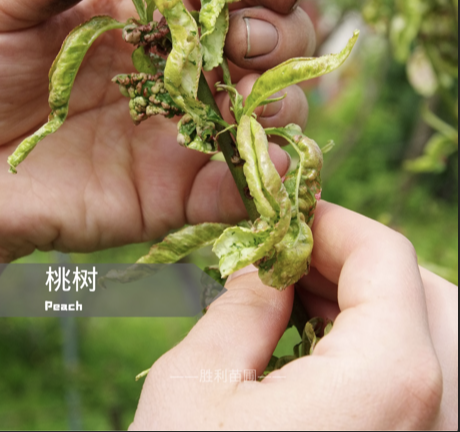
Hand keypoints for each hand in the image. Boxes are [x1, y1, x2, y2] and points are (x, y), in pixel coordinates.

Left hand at [0, 0, 315, 261]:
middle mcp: (182, 58)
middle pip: (273, 34)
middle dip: (281, 32)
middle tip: (243, 40)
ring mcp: (185, 123)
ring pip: (273, 105)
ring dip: (284, 97)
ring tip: (253, 97)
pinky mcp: (175, 191)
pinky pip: (241, 186)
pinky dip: (268, 172)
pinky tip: (271, 156)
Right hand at [132, 200, 455, 429]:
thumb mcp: (197, 382)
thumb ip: (242, 304)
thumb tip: (266, 263)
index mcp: (391, 378)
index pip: (388, 256)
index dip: (327, 223)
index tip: (275, 221)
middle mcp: (444, 418)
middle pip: (435, 301)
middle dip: (364, 269)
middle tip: (288, 266)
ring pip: (445, 354)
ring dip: (382, 319)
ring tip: (302, 319)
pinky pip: (433, 404)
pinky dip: (389, 370)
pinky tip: (321, 376)